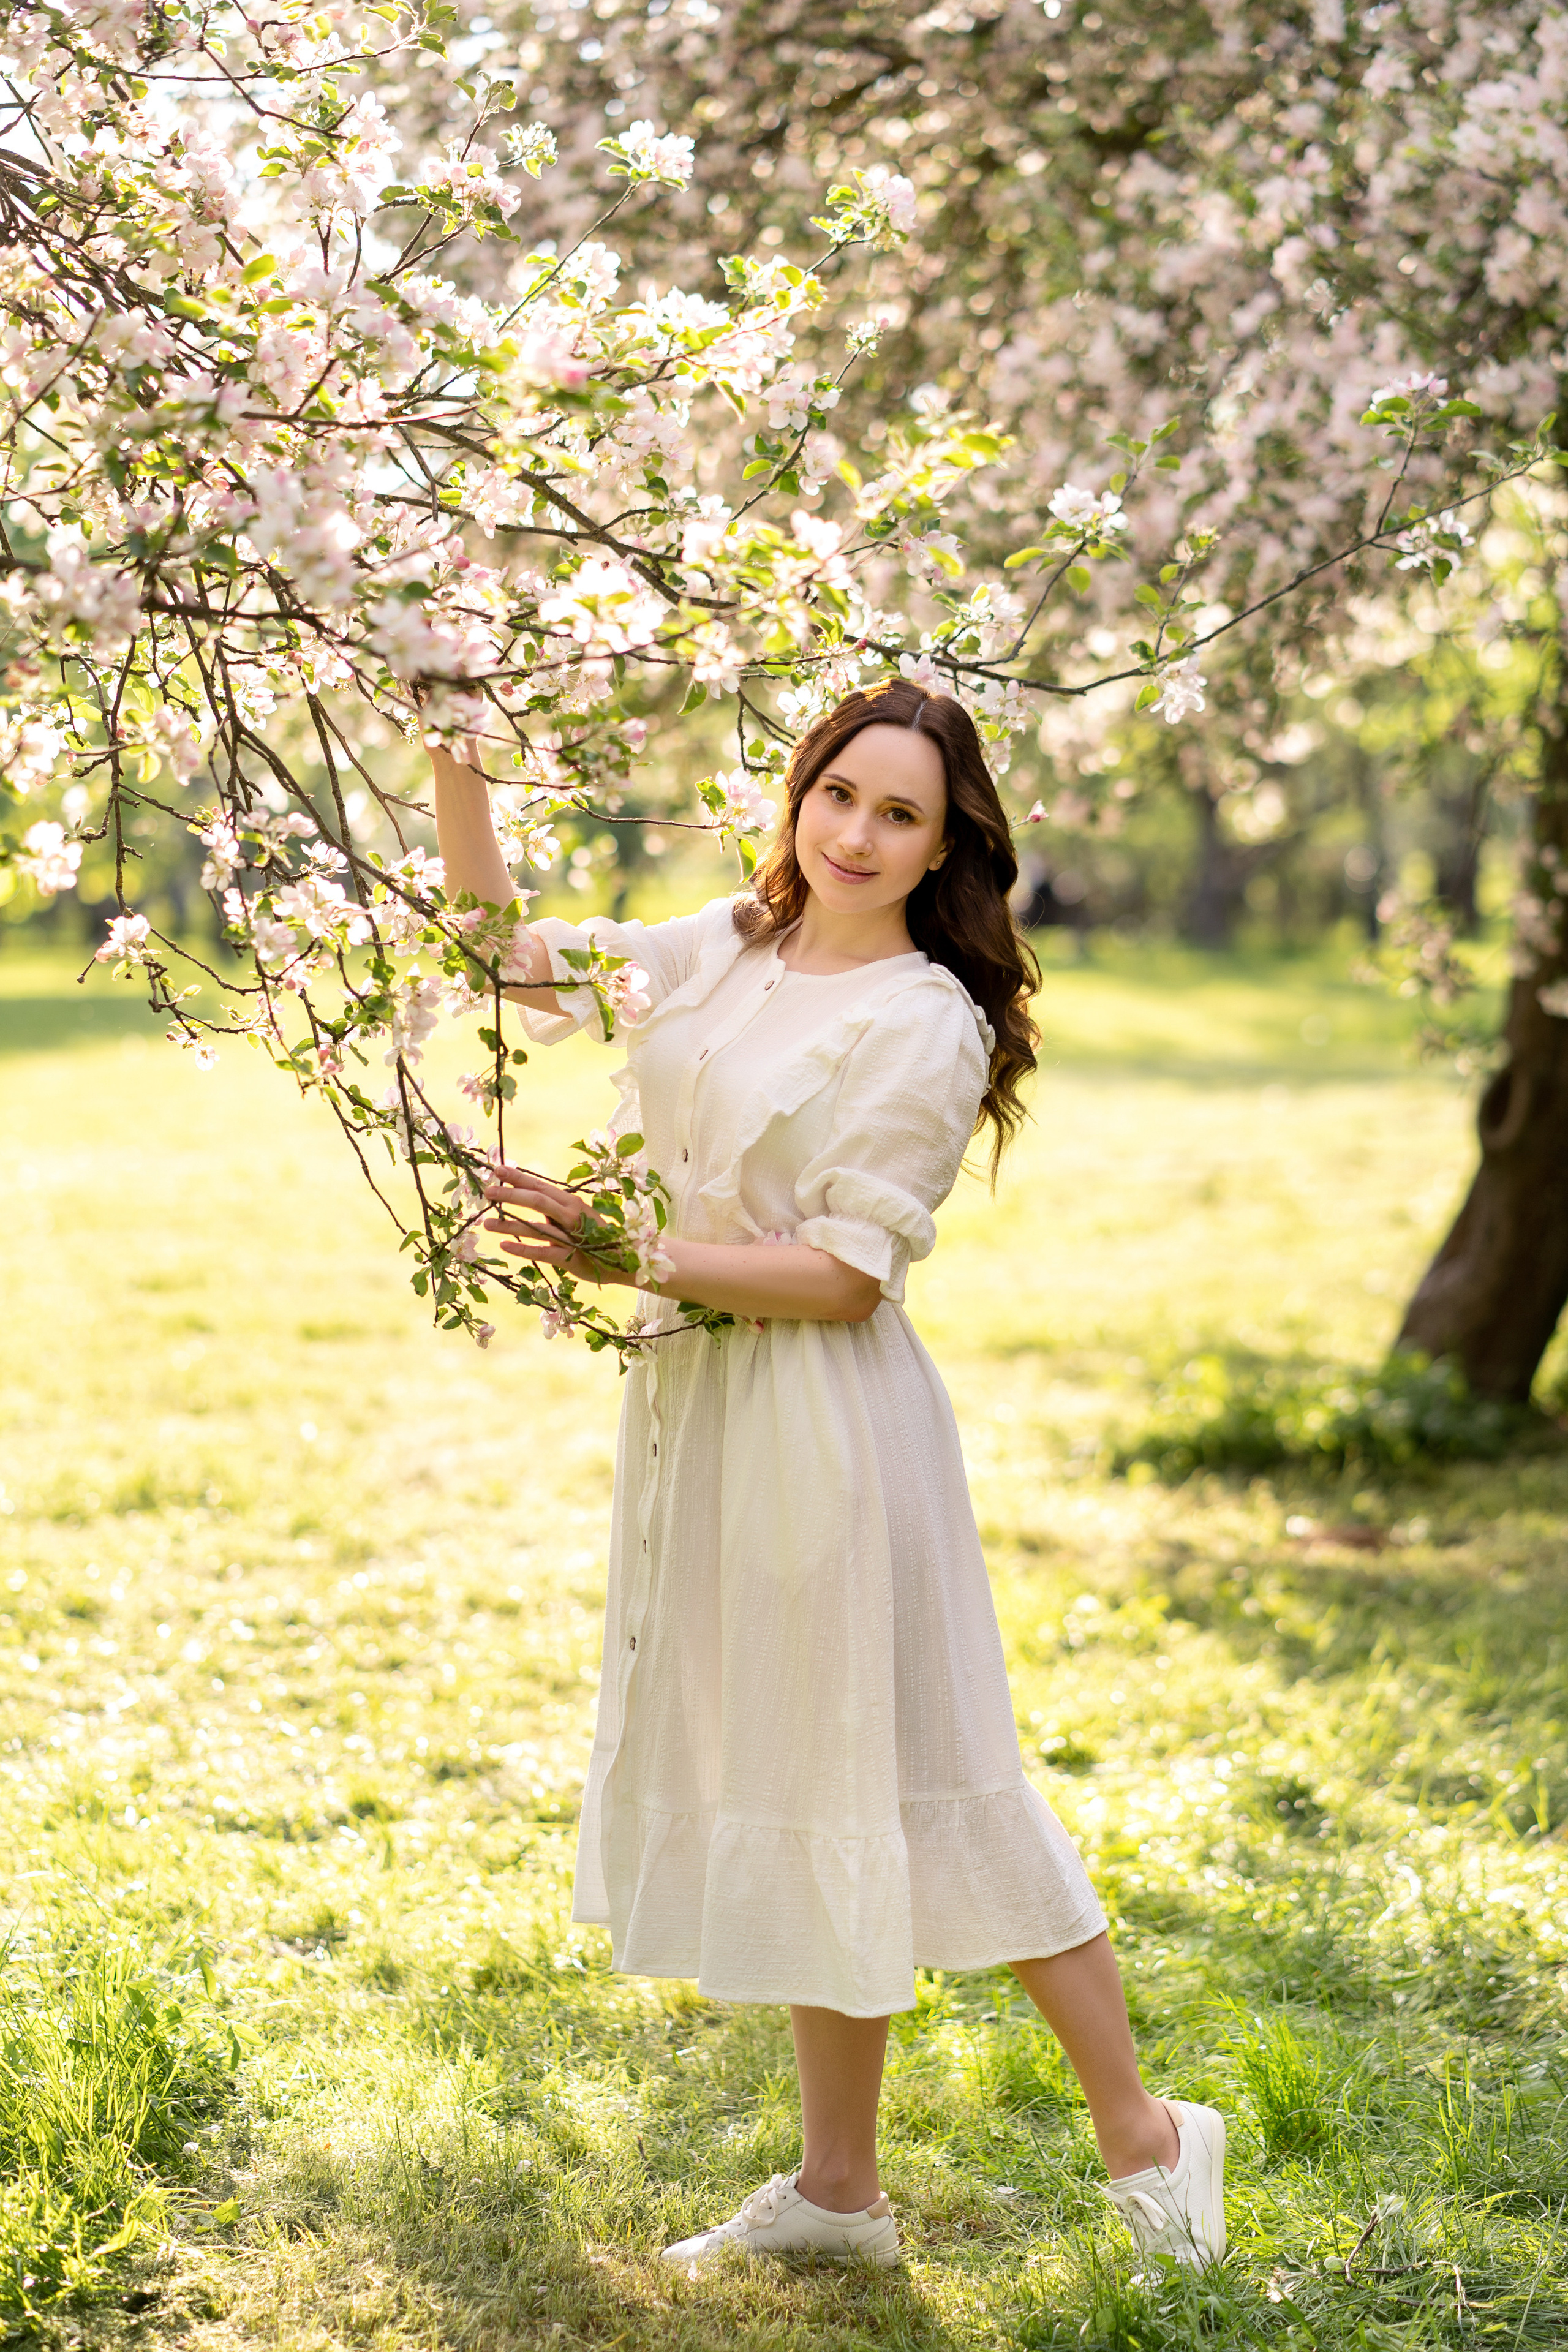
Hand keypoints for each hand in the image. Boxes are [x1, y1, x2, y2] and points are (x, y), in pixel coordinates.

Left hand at [481, 1163, 630, 1286]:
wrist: (622, 1260)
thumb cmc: (593, 1236)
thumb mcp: (573, 1217)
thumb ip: (551, 1208)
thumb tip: (524, 1195)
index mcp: (570, 1202)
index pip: (540, 1185)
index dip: (518, 1177)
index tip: (496, 1169)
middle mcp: (571, 1215)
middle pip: (537, 1200)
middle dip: (511, 1194)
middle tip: (487, 1192)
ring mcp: (571, 1236)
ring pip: (536, 1227)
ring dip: (509, 1224)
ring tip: (486, 1224)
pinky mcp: (570, 1257)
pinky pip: (543, 1251)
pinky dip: (523, 1249)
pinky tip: (504, 1246)